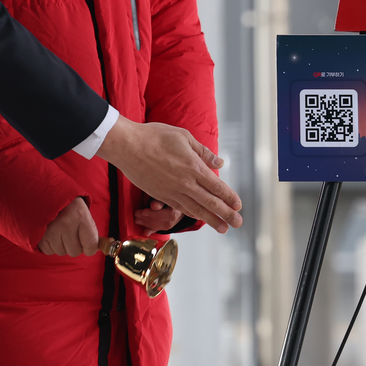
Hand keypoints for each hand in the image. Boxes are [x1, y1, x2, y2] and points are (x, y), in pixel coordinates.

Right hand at [38, 198, 100, 256]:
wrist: (46, 194)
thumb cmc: (69, 205)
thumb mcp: (83, 212)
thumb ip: (90, 231)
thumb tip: (92, 249)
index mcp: (80, 215)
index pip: (90, 243)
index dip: (90, 248)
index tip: (89, 247)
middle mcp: (66, 223)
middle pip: (75, 251)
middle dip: (75, 246)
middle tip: (71, 234)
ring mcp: (51, 230)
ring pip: (61, 252)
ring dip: (62, 245)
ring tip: (59, 231)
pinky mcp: (39, 235)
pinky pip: (48, 251)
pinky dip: (50, 245)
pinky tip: (51, 234)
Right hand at [96, 117, 243, 231]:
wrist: (127, 146)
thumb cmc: (155, 137)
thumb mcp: (184, 137)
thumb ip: (203, 152)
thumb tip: (219, 163)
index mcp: (193, 167)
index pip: (217, 186)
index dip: (229, 197)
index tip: (239, 206)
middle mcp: (185, 183)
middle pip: (210, 202)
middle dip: (226, 214)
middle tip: (238, 224)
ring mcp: (172, 191)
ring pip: (196, 209)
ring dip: (211, 220)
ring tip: (223, 228)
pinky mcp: (160, 195)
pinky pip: (180, 208)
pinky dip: (192, 214)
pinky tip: (199, 217)